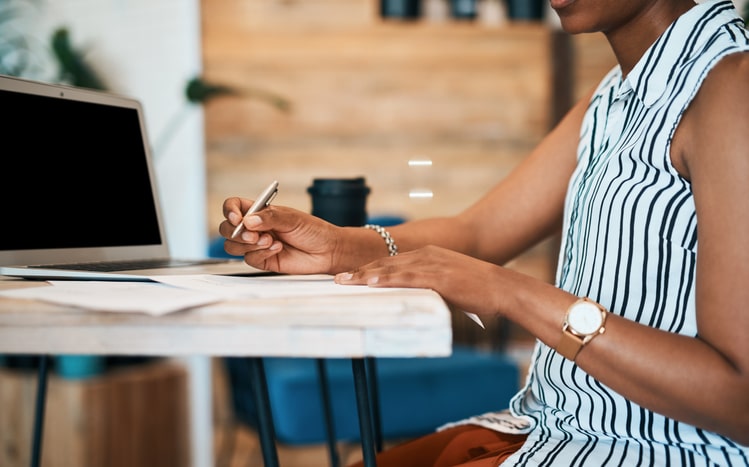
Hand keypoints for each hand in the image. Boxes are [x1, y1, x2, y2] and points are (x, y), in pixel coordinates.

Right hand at [219, 198, 339, 273]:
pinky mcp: (262, 260)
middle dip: (235, 232)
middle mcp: (255, 228)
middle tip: (252, 235)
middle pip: (226, 228)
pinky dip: (261, 253)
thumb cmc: (312, 230)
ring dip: (248, 244)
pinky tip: (277, 248)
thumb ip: (269, 218)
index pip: (234, 206)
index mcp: (259, 211)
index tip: (237, 218)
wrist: (327, 251)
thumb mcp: (291, 218)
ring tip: (269, 240)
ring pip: (233, 246)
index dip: (230, 211)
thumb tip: (248, 220)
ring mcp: (257, 245)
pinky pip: (249, 259)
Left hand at [335, 245, 508, 317]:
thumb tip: (416, 301)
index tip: (350, 277)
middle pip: (385, 264)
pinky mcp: (438, 276)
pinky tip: (371, 283)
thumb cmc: (478, 290)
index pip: (391, 262)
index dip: (369, 270)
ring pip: (391, 269)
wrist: (502, 288)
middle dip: (360, 272)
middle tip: (338, 279)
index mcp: (427, 255)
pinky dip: (387, 280)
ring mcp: (431, 264)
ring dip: (366, 276)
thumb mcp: (448, 284)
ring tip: (345, 282)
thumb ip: (430, 287)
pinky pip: (407, 278)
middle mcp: (426, 255)